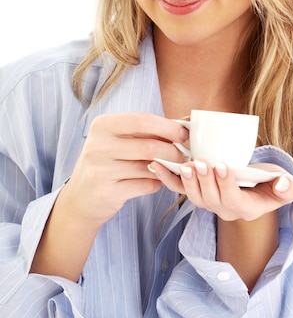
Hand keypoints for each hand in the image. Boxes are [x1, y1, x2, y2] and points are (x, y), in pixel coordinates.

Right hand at [66, 112, 187, 224]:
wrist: (81, 197)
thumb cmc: (107, 162)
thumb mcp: (119, 140)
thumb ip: (147, 131)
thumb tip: (185, 121)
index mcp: (102, 125)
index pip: (143, 120)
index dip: (169, 127)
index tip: (184, 134)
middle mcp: (98, 146)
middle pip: (149, 145)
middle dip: (173, 150)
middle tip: (184, 155)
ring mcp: (100, 170)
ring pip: (149, 167)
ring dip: (168, 168)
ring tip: (174, 167)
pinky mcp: (107, 192)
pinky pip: (146, 185)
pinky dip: (157, 183)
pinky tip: (156, 181)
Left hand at [149, 159, 292, 220]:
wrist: (256, 187)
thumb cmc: (270, 183)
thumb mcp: (285, 185)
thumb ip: (287, 187)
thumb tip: (282, 184)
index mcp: (246, 208)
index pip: (234, 201)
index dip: (227, 185)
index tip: (223, 166)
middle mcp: (224, 210)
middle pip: (211, 200)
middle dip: (204, 181)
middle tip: (200, 162)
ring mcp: (208, 202)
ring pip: (194, 197)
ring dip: (187, 181)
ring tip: (185, 164)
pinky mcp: (196, 192)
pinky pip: (179, 189)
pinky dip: (167, 178)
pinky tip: (156, 164)